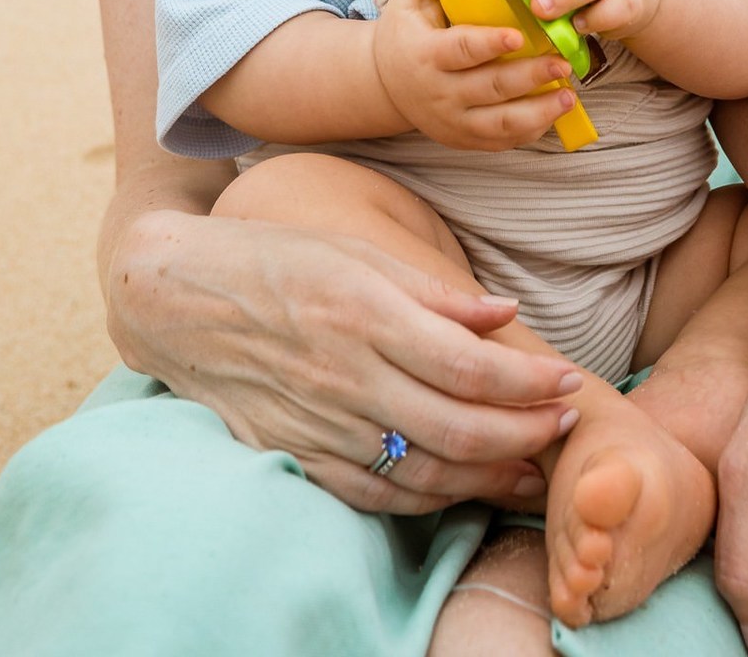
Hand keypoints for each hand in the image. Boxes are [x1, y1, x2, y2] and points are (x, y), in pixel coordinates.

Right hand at [111, 208, 582, 511]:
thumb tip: (504, 315)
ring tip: (533, 467)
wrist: (178, 299)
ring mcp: (319, 422)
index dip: (528, 382)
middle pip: (457, 427)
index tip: (570, 381)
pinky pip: (376, 493)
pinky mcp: (297, 454)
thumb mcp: (356, 249)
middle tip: (567, 425)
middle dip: (526, 434)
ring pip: (423, 471)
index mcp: (364, 313)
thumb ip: (432, 291)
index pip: (468, 365)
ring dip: (489, 476)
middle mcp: (345, 374)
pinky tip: (464, 485)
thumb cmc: (276, 259)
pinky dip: (429, 498)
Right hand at [373, 0, 580, 148]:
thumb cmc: (405, 33)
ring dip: (539, 111)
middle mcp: (438, 94)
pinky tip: (556, 112)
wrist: (384, 85)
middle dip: (529, 77)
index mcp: (424, 55)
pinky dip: (532, 130)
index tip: (519, 35)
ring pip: (501, 124)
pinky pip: (503, 141)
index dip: (490, 44)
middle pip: (490, 88)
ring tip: (569, 95)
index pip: (461, 50)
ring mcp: (452, 122)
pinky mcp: (465, 140)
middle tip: (563, 62)